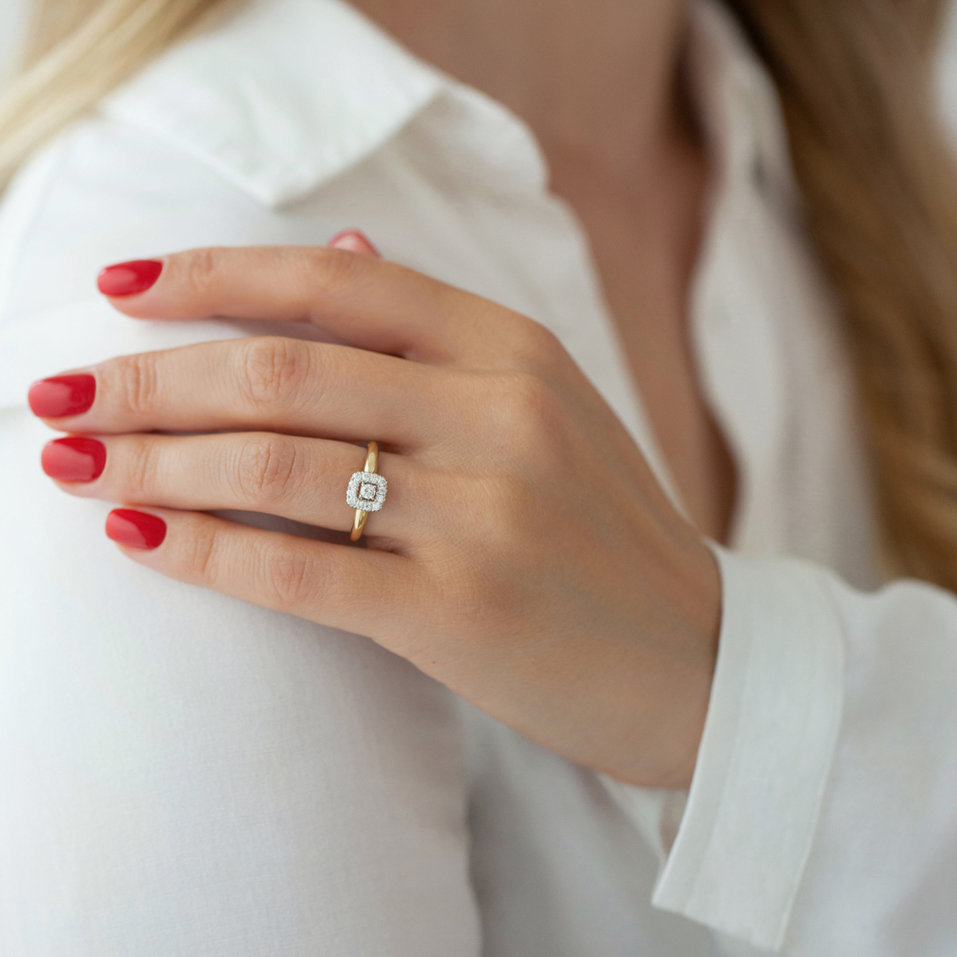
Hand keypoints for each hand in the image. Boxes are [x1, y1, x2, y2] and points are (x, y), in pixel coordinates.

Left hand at [27, 233, 720, 789]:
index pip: (333, 284)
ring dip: (155, 464)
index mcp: (514, 348)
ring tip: (74, 467)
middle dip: (149, 379)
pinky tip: (141, 541)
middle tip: (57, 395)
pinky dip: (207, 552)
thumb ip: (440, 332)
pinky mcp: (461, 613)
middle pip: (283, 368)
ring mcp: (485, 513)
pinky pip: (301, 570)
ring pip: (277, 463)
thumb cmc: (604, 533)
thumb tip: (341, 252)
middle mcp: (501, 413)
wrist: (696, 657)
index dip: (210, 275)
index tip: (118, 289)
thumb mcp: (548, 403)